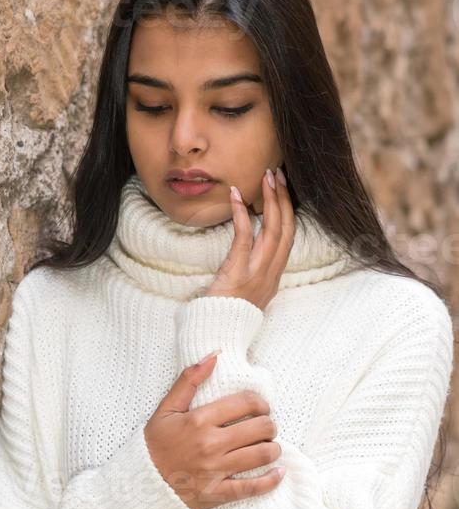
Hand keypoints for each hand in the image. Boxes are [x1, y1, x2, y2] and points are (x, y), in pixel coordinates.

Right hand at [144, 352, 283, 508]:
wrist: (141, 484)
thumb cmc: (155, 444)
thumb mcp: (167, 408)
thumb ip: (189, 380)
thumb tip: (215, 356)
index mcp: (199, 420)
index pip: (246, 403)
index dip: (260, 402)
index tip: (260, 407)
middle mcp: (210, 444)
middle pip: (260, 428)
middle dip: (269, 424)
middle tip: (265, 426)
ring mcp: (215, 470)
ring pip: (262, 455)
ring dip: (273, 448)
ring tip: (269, 445)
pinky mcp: (218, 493)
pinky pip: (253, 488)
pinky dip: (271, 480)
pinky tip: (278, 472)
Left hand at [205, 167, 294, 309]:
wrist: (217, 333)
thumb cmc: (226, 313)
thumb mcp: (247, 292)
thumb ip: (252, 271)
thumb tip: (248, 248)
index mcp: (274, 276)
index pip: (290, 237)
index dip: (290, 211)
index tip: (284, 189)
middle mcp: (270, 273)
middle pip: (287, 229)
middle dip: (284, 199)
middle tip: (278, 174)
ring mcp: (257, 273)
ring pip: (273, 230)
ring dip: (271, 200)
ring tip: (266, 177)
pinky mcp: (238, 272)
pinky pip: (244, 237)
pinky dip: (242, 214)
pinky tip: (235, 195)